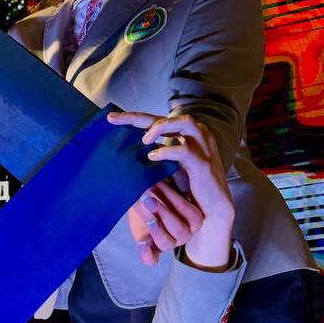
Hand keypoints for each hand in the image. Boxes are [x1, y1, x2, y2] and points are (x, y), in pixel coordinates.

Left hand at [110, 111, 234, 268]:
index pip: (157, 119)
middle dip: (139, 117)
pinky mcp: (203, 163)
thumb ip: (154, 154)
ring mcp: (202, 147)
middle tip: (116, 120)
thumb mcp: (168, 165)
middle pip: (166, 117)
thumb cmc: (189, 184)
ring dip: (160, 128)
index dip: (134, 117)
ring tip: (143, 140)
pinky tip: (153, 157)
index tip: (111, 118)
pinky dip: (167, 151)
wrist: (211, 205)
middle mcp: (196, 134)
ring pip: (183, 123)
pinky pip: (185, 150)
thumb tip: (125, 151)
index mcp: (186, 133)